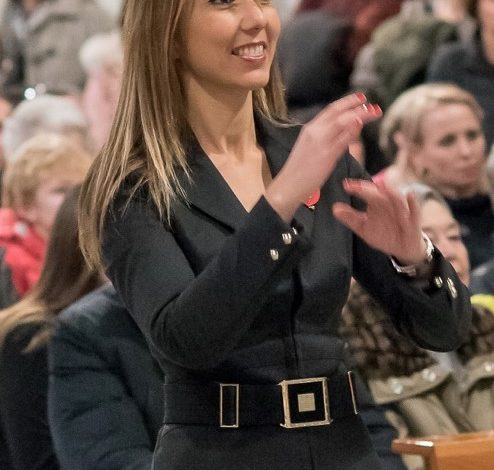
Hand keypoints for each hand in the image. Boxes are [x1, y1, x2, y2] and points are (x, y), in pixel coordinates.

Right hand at [265, 93, 381, 221]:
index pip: (330, 110)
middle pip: (337, 112)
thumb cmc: (301, 169)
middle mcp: (315, 132)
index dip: (347, 101)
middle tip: (372, 104)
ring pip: (342, 122)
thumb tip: (347, 129)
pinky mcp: (326, 156)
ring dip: (359, 115)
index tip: (361, 97)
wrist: (289, 184)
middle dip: (356, 104)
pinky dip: (352, 130)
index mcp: (310, 128)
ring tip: (374, 112)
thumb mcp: (311, 147)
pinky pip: (342, 140)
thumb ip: (327, 137)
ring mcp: (320, 143)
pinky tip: (361, 124)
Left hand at [332, 179, 426, 264]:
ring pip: (397, 200)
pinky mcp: (413, 222)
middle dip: (370, 190)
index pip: (366, 192)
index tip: (346, 185)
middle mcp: (389, 204)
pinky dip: (413, 204)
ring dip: (391, 192)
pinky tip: (410, 195)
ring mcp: (402, 212)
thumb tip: (334, 209)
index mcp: (376, 203)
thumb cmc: (383, 234)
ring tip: (383, 184)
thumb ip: (350, 218)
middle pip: (380, 194)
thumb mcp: (364, 227)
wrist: (402, 249)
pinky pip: (415, 212)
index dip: (357, 188)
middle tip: (359, 187)